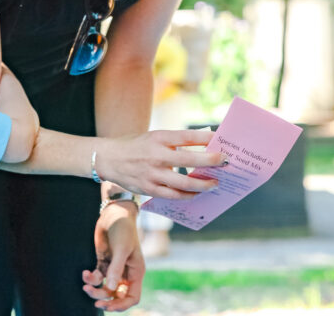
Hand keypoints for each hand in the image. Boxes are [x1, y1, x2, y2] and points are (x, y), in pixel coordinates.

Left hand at [82, 202, 142, 310]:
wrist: (113, 213)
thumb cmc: (123, 229)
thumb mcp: (121, 249)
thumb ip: (116, 269)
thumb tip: (110, 287)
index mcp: (136, 272)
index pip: (132, 297)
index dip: (122, 305)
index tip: (108, 306)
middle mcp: (125, 273)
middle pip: (116, 295)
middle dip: (105, 300)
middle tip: (94, 303)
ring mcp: (113, 268)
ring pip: (105, 288)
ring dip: (95, 290)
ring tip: (85, 286)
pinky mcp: (103, 262)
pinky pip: (97, 277)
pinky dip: (90, 278)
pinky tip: (85, 273)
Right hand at [95, 129, 228, 198]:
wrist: (108, 158)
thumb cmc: (136, 146)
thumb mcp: (154, 137)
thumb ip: (175, 142)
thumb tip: (204, 145)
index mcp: (158, 138)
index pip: (186, 137)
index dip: (205, 138)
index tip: (220, 139)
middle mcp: (156, 155)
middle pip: (189, 160)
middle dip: (210, 162)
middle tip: (225, 162)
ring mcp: (152, 174)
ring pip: (184, 183)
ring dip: (203, 184)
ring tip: (215, 183)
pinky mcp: (149, 189)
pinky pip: (173, 195)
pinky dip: (188, 195)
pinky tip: (196, 193)